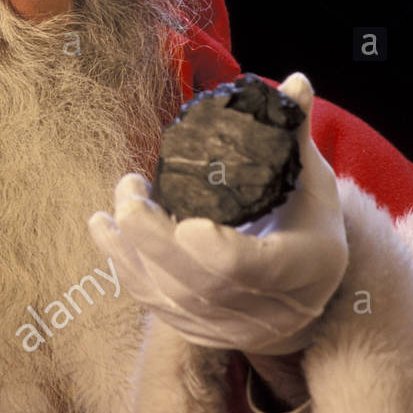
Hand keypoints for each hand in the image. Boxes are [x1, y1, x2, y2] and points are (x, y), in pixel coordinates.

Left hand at [88, 72, 347, 355]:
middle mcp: (268, 308)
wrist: (301, 292)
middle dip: (156, 240)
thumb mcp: (309, 181)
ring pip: (170, 297)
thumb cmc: (304, 223)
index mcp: (306, 267)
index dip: (220, 253)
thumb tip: (293, 82)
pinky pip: (151, 302)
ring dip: (132, 248)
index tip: (187, 223)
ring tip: (120, 198)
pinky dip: (121, 264)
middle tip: (130, 193)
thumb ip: (293, 136)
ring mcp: (228, 326)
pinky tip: (102, 227)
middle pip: (202, 285)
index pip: (259, 268)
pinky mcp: (195, 330)